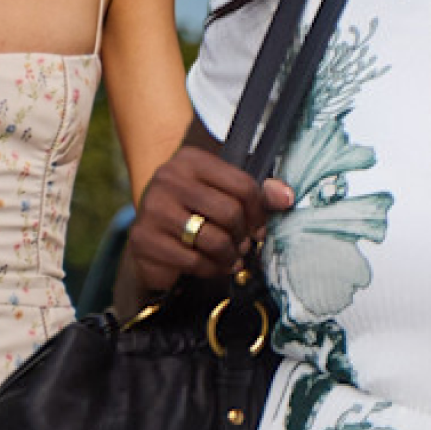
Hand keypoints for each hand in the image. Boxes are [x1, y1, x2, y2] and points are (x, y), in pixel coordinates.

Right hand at [119, 139, 289, 310]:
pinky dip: (210, 269)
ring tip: (230, 257)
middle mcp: (168, 178)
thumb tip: (286, 197)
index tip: (259, 228)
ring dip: (229, 255)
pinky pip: (195, 261)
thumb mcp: (224, 195)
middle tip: (243, 245)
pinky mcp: (144, 240)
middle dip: (243, 235)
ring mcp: (153, 208)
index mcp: (191, 160)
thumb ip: (256, 193)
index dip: (260, 212)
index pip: (243, 185)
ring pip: (214, 240)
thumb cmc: (195, 214)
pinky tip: (211, 266)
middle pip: (230, 212)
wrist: (151, 239)